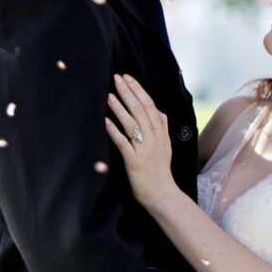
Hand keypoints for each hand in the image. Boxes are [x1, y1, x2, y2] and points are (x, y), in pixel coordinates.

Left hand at [106, 74, 176, 209]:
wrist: (162, 194)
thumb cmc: (160, 170)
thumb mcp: (166, 146)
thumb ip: (162, 128)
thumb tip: (158, 111)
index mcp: (161, 133)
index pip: (150, 105)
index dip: (138, 90)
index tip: (128, 78)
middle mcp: (154, 138)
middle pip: (141, 110)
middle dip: (128, 92)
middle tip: (116, 78)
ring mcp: (145, 149)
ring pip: (132, 124)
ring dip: (120, 108)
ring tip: (109, 95)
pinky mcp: (135, 161)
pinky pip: (123, 143)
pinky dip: (114, 131)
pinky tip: (105, 121)